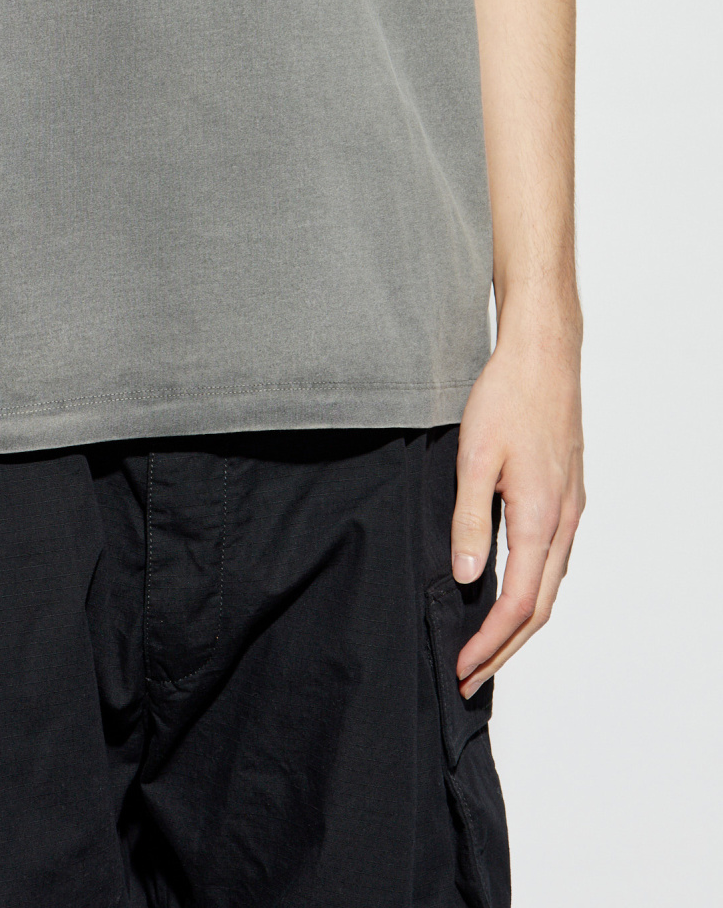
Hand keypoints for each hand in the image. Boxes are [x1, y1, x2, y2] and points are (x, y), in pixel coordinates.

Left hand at [450, 313, 584, 698]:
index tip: (462, 667)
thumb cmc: (507, 398)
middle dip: (505, 649)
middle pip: (541, 608)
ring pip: (550, 585)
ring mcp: (569, 509)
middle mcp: (564, 522)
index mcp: (541, 519)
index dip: (490, 643)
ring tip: (485, 645)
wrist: (543, 355)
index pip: (519, 604)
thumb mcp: (473, 458)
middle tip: (470, 676)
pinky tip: (508, 588)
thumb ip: (468, 521)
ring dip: (519, 623)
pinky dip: (532, 590)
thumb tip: (467, 578)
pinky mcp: (566, 494)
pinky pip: (552, 559)